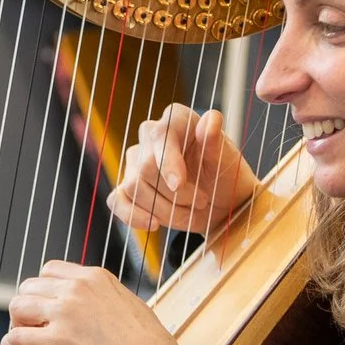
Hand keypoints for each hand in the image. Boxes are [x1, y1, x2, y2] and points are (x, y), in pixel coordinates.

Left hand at [0, 260, 197, 344]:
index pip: (50, 271)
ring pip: (18, 307)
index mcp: (95, 278)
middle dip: (27, 307)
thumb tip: (83, 309)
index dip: (43, 290)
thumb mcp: (128, 306)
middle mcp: (77, 290)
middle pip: (29, 286)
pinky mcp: (56, 341)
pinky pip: (16, 336)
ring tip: (27, 342)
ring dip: (17, 323)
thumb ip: (101, 300)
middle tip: (35, 329)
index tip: (47, 309)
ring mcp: (65, 313)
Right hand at [107, 104, 257, 236]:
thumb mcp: (227, 160)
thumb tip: (211, 119)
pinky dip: (133, 216)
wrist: (222, 204)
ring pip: (133, 187)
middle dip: (175, 193)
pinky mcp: (128, 188)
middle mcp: (151, 137)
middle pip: (145, 167)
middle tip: (201, 202)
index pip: (160, 135)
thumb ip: (215, 141)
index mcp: (177, 120)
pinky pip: (117, 201)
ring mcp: (136, 163)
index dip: (167, 161)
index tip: (178, 184)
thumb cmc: (225, 176)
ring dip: (164, 209)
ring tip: (189, 213)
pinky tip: (154, 224)